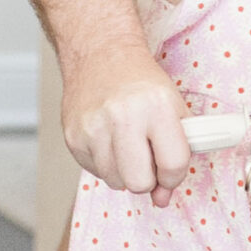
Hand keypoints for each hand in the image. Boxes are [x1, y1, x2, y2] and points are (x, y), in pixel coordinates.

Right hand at [63, 47, 193, 203]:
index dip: (175, 175)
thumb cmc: (140, 82)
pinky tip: (108, 139)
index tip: (170, 169)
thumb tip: (162, 197)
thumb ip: (177, 152)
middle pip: (140, 183)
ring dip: (124, 171)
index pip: (174, 165)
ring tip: (125, 143)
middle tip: (147, 159)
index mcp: (156, 107)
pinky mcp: (73, 137)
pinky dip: (105, 162)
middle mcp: (123, 117)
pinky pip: (95, 172)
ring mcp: (94, 128)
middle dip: (147, 179)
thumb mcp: (173, 107)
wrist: (100, 53)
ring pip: (116, 182)